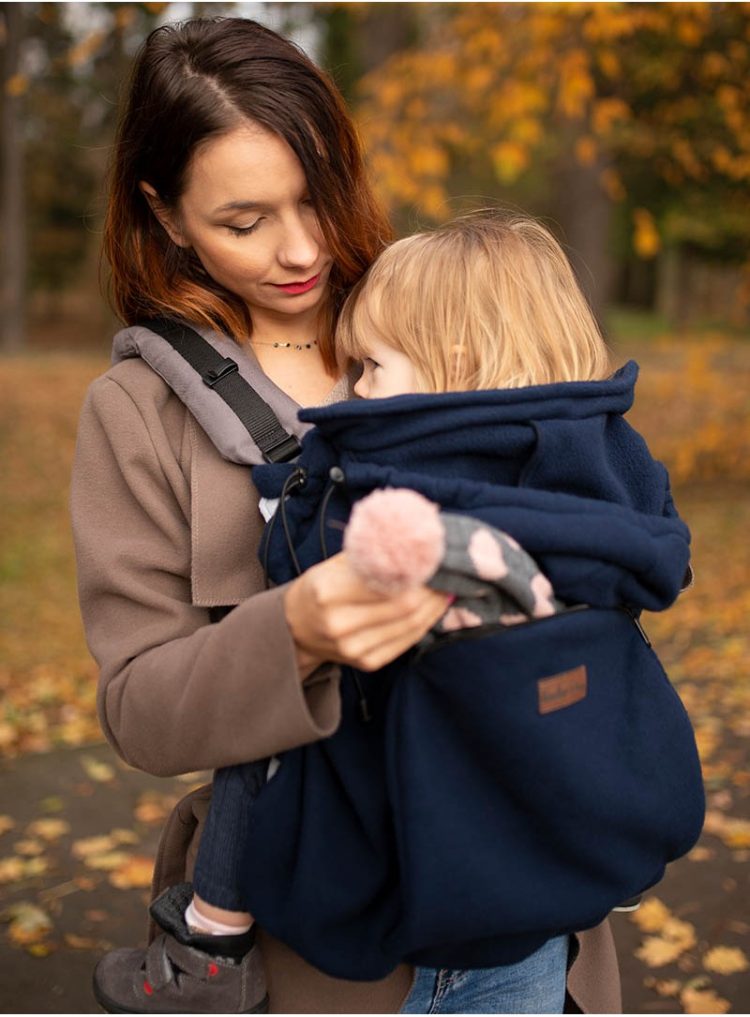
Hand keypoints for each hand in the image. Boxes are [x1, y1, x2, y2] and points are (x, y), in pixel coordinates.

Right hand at [283, 551, 449, 676]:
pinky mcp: (366, 663)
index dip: (418, 570)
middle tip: (448, 572)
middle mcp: (340, 623)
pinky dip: (426, 622)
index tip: (436, 557)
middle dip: (432, 588)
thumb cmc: (319, 588)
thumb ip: (370, 552)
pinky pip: (407, 641)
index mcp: (329, 591)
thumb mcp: (335, 563)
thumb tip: (411, 534)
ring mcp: (354, 648)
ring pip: (411, 625)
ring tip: (447, 587)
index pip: (388, 581)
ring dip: (435, 606)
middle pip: (405, 606)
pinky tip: (435, 607)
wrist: (295, 628)